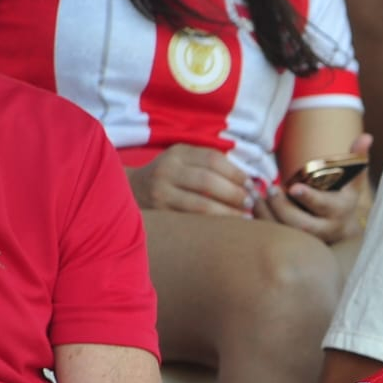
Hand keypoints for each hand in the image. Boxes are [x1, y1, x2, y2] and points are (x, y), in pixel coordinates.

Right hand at [126, 144, 249, 214]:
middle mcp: (167, 171)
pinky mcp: (160, 214)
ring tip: (245, 217)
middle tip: (251, 203)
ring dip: (228, 213)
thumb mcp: (184, 159)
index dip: (236, 173)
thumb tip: (249, 180)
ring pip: (201, 205)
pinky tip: (227, 228)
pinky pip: (191, 220)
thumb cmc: (170, 174)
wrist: (131, 190)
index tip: (251, 185)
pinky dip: (213, 224)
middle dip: (234, 194)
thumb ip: (210, 163)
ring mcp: (161, 193)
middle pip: (208, 181)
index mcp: (178, 154)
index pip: (213, 160)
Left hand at [258, 134, 371, 244]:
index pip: (323, 206)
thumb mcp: (353, 180)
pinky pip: (274, 235)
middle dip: (282, 207)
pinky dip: (260, 220)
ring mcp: (308, 239)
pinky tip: (251, 203)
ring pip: (284, 231)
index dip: (308, 198)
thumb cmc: (343, 197)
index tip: (293, 187)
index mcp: (340, 210)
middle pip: (301, 223)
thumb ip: (357, 158)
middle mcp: (325, 228)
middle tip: (270, 189)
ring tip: (254, 194)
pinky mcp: (294, 242)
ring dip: (266, 213)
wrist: (342, 230)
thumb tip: (366, 136)